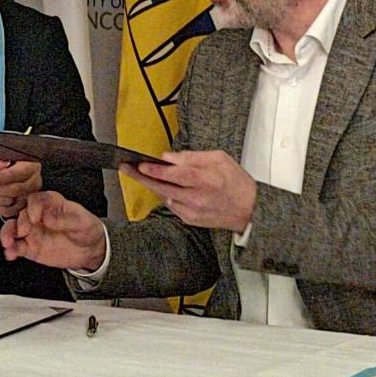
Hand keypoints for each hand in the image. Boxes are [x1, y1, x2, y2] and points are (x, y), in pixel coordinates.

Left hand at [0, 158, 41, 218]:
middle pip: (16, 190)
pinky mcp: (21, 205)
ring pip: (11, 202)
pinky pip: (8, 211)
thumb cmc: (4, 159)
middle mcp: (34, 181)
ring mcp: (29, 195)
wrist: (7, 166)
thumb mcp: (0, 154)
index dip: (6, 176)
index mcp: (32, 165)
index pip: (22, 172)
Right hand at [0, 190, 105, 270]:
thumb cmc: (86, 229)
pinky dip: (11, 250)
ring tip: (8, 243)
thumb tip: (48, 217)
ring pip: (13, 229)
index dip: (34, 207)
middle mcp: (38, 215)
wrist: (89, 250)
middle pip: (21, 213)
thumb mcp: (82, 222)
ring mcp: (32, 231)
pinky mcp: (30, 247)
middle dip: (20, 222)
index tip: (35, 217)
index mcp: (51, 203)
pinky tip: (11, 254)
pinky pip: (17, 247)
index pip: (37, 199)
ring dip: (7, 234)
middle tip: (24, 231)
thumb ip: (66, 219)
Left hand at [125, 149, 257, 233]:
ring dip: (152, 186)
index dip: (155, 169)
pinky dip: (166, 195)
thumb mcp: (219, 158)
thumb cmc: (236, 181)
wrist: (248, 210)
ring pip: (164, 197)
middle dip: (142, 177)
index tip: (140, 164)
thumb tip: (169, 157)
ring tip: (140, 174)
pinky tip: (164, 187)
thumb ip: (192, 157)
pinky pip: (171, 205)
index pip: (174, 174)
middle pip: (162, 187)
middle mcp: (196, 197)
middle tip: (127, 168)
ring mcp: (192, 211)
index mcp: (205, 179)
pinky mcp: (190, 219)